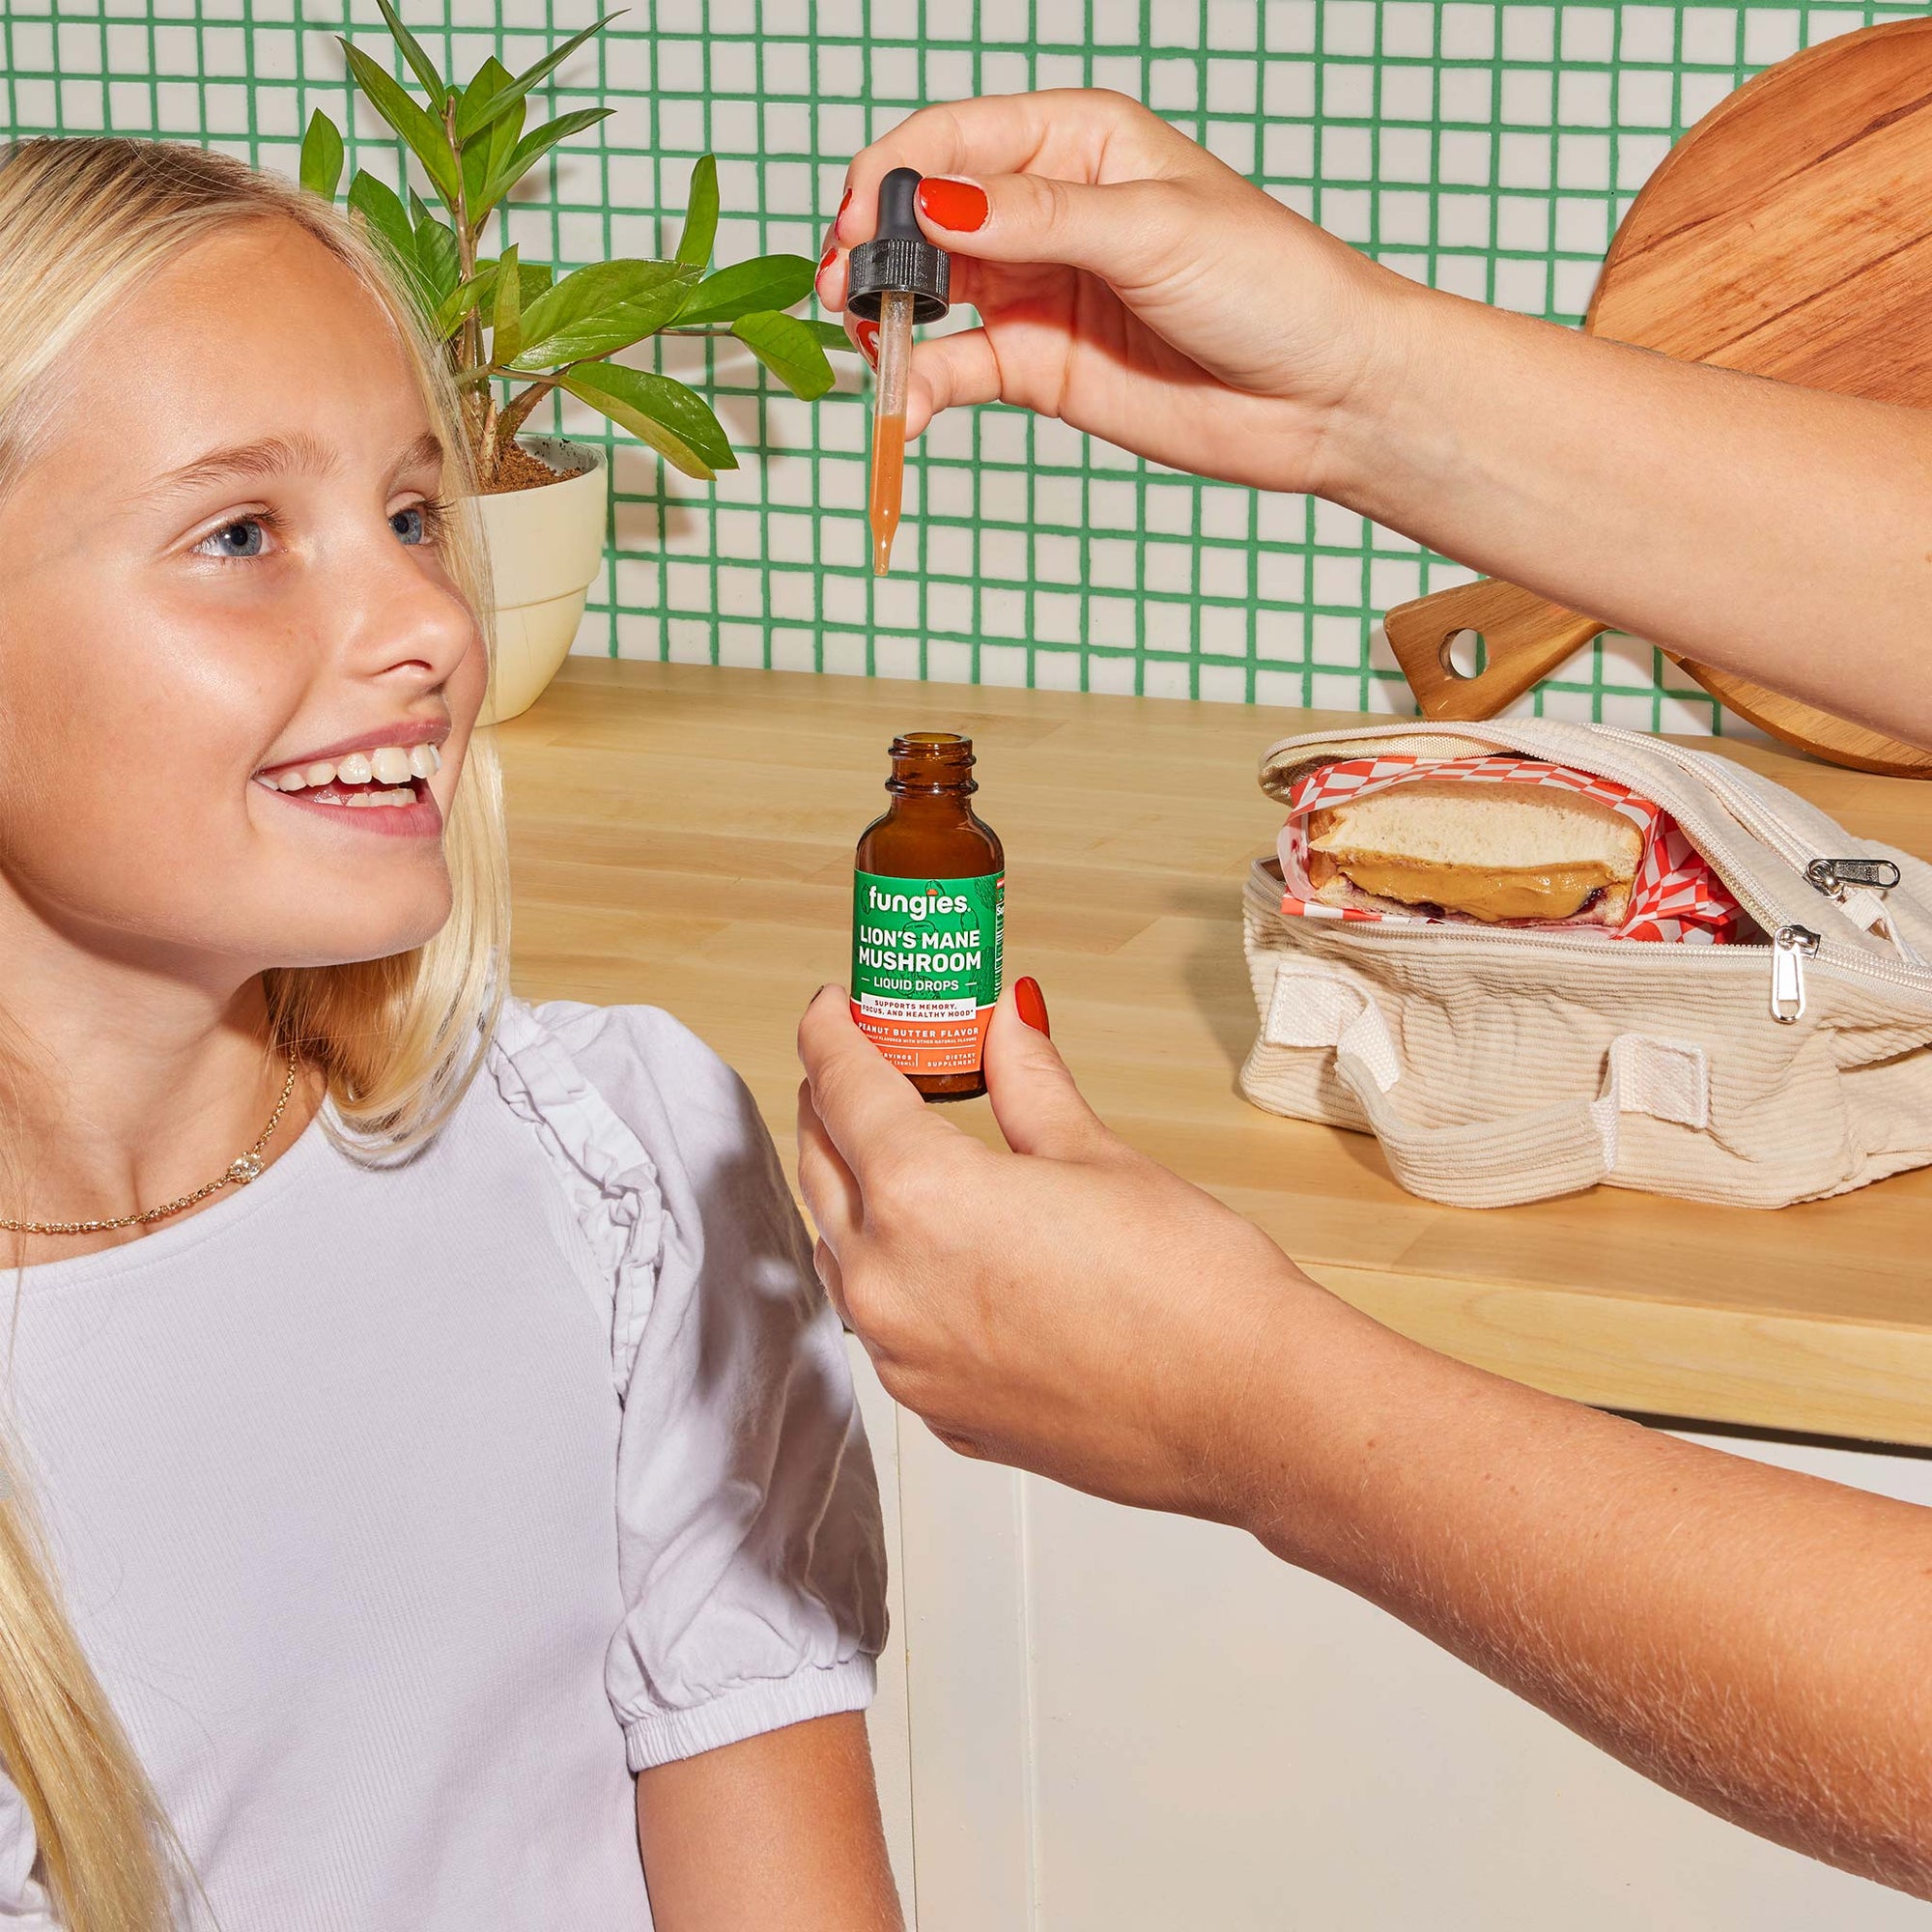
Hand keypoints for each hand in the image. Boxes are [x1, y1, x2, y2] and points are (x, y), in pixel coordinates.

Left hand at [795, 980, 1320, 1518]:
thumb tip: (1007, 1025)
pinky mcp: (937, 1409)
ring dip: (850, 1191)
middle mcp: (888, 1284)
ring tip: (893, 1148)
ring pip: (839, 1252)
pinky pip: (881, 1324)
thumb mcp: (1096, 1155)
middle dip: (830, 1104)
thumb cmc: (1189, 1292)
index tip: (835, 1006)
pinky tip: (937, 1248)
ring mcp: (905, 1359)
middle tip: (862, 1064)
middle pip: (821, 1167)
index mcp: (920, 1198)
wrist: (1246, 1414)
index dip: (830, 1031)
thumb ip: (1028, 1083)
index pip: (841, 1087)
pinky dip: (889, 1271)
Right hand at [815, 89, 1411, 495]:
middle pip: (924, 213)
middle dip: (873, 243)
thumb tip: (930, 202)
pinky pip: (955, 369)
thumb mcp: (1151, 230)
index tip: (859, 218)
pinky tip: (906, 402)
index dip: (894, 173)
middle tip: (848, 285)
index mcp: (1075, 142)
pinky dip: (920, 384)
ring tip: (866, 338)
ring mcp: (1036, 291)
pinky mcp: (1038, 366)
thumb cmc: (1270, 285)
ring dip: (885, 313)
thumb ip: (1035, 218)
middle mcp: (1045, 210)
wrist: (1325, 395)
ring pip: (929, 292)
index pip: (954, 138)